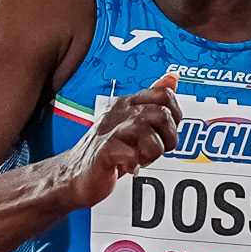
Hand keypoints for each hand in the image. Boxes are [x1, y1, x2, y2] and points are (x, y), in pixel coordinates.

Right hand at [64, 72, 180, 206]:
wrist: (76, 173)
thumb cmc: (108, 148)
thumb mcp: (134, 121)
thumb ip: (154, 101)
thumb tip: (172, 78)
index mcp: (129, 103)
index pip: (164, 95)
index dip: (174, 117)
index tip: (163, 132)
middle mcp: (120, 112)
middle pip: (162, 115)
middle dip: (167, 139)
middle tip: (152, 150)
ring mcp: (110, 130)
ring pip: (149, 134)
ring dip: (151, 153)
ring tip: (140, 158)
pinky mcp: (104, 150)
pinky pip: (131, 154)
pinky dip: (134, 165)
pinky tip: (128, 167)